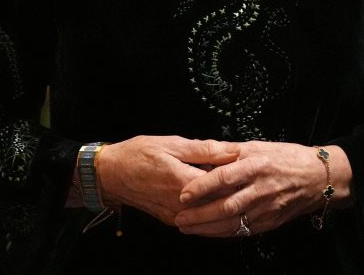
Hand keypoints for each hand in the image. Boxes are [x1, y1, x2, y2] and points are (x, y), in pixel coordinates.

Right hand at [95, 136, 239, 226]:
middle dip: (236, 190)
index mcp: (184, 182)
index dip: (240, 175)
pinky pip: (197, 218)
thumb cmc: (139, 154)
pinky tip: (218, 199)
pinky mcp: (170, 219)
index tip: (251, 166)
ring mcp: (175, 215)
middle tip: (249, 177)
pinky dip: (210, 210)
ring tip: (238, 188)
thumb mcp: (174, 144)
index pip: (223, 184)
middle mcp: (180, 204)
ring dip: (224, 202)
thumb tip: (232, 150)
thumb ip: (206, 149)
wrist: (112, 174)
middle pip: (220, 202)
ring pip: (209, 213)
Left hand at [174, 141, 352, 238]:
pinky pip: (242, 231)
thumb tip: (204, 156)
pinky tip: (208, 232)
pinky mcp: (270, 222)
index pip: (225, 177)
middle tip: (179, 217)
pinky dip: (223, 233)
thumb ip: (231, 153)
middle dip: (199, 215)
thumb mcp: (259, 146)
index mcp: (258, 165)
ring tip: (187, 227)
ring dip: (207, 228)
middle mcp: (262, 188)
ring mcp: (267, 208)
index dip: (202, 187)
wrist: (317, 177)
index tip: (183, 193)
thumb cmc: (286, 158)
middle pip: (226, 205)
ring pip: (232, 223)